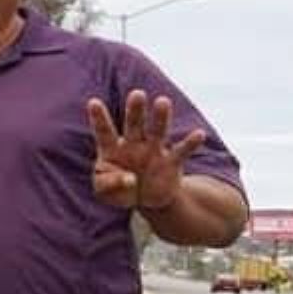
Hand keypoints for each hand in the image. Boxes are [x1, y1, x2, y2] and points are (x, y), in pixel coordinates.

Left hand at [87, 90, 204, 211]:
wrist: (145, 200)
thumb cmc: (119, 190)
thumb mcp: (104, 191)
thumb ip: (108, 184)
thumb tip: (129, 179)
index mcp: (112, 148)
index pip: (104, 131)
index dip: (99, 118)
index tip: (93, 102)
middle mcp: (134, 144)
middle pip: (134, 124)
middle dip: (135, 109)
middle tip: (137, 93)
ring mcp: (154, 151)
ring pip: (158, 131)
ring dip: (161, 117)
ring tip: (162, 101)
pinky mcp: (172, 162)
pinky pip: (182, 151)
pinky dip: (190, 143)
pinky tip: (199, 134)